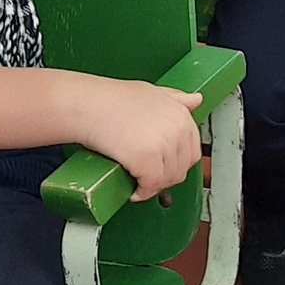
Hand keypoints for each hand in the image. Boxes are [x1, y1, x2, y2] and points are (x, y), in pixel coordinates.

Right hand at [79, 75, 203, 201]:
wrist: (87, 104)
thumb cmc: (111, 98)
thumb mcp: (151, 91)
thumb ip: (176, 98)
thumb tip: (196, 100)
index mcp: (181, 114)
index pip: (192, 150)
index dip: (176, 162)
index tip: (162, 166)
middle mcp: (177, 129)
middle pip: (181, 168)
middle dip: (165, 176)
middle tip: (147, 176)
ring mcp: (164, 145)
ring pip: (167, 179)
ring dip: (153, 186)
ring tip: (139, 182)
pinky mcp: (147, 160)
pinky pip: (151, 186)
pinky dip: (142, 193)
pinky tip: (133, 190)